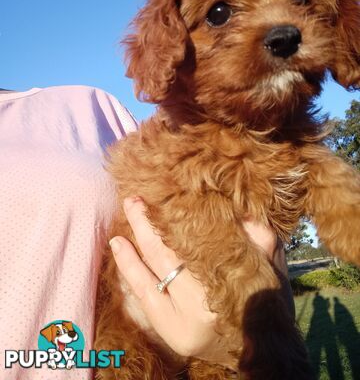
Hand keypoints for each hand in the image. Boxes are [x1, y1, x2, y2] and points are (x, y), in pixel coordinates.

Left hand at [109, 197, 289, 367]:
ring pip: (149, 279)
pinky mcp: (172, 335)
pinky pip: (145, 299)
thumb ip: (260, 237)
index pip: (193, 244)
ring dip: (131, 250)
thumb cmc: (271, 305)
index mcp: (228, 287)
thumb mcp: (274, 268)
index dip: (174, 219)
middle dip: (146, 226)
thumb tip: (238, 209)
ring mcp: (182, 326)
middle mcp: (201, 308)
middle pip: (165, 258)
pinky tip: (120, 250)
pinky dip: (130, 273)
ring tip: (121, 223)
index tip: (161, 197)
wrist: (265, 354)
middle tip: (133, 200)